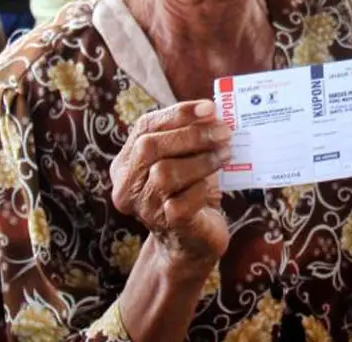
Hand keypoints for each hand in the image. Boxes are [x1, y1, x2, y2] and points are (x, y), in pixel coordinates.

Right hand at [110, 101, 231, 267]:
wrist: (191, 243)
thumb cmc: (189, 193)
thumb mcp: (182, 160)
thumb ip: (187, 138)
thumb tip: (212, 114)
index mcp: (126, 162)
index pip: (144, 127)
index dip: (176, 114)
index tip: (209, 107)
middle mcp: (127, 185)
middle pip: (148, 147)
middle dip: (190, 135)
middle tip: (223, 131)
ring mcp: (143, 207)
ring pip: (164, 173)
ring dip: (201, 160)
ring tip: (225, 153)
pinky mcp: (166, 225)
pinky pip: (182, 200)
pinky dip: (202, 188)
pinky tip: (215, 186)